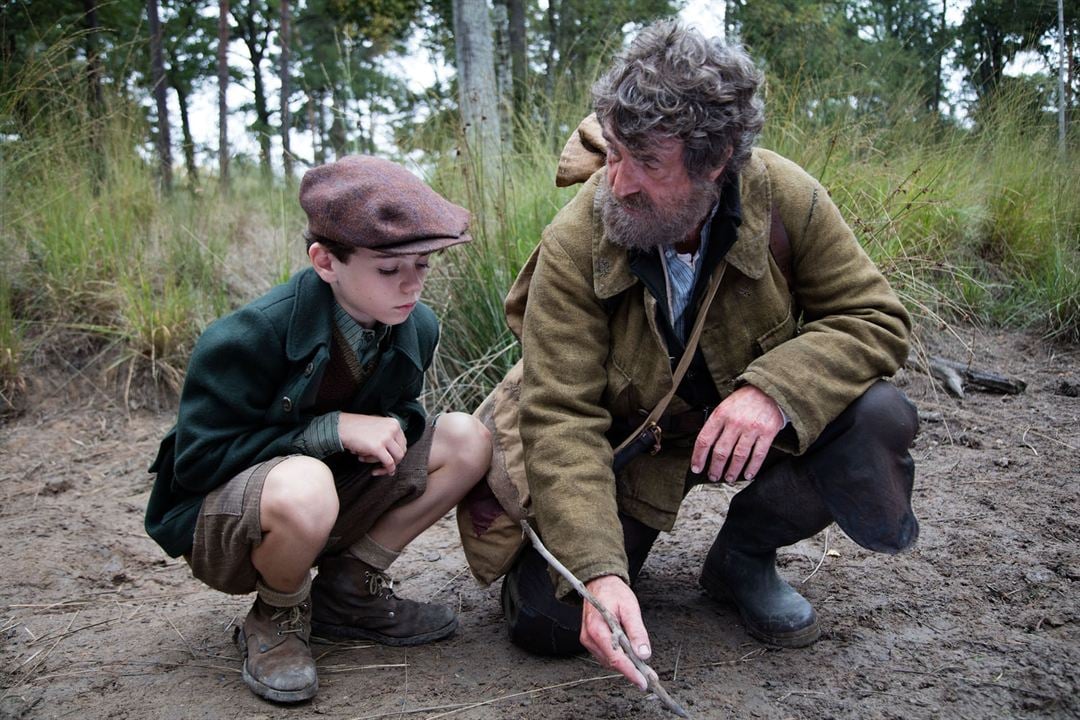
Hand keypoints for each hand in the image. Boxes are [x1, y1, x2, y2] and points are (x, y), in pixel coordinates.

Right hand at [338, 413, 406, 475]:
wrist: (340, 427)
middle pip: (401, 451)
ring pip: (396, 459)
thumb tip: (393, 454)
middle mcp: (393, 429)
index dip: (396, 454)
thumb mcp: (377, 426)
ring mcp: (386, 437)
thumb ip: (387, 436)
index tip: (390, 460)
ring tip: (368, 462)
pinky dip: (383, 470)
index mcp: (394, 423)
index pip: (403, 443)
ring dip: (384, 465)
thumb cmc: (355, 428)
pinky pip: (388, 463)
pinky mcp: (378, 447)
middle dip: (392, 462)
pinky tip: (374, 472)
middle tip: (381, 466)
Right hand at [580, 575, 650, 689]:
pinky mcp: (590, 641)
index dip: (631, 672)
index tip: (644, 682)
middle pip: (612, 662)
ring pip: (609, 661)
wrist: (600, 583)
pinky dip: (619, 658)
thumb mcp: (630, 608)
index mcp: (597, 628)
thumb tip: (644, 654)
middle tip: (649, 675)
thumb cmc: (614, 592)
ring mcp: (588, 640)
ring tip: (642, 665)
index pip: (615, 657)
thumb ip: (637, 632)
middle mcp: (589, 637)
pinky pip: (606, 655)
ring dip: (626, 665)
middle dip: (631, 670)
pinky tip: (629, 654)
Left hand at [690, 385, 783, 483]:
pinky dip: (752, 467)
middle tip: (713, 476)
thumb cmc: (745, 399)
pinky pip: (758, 455)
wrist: (769, 389)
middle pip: (721, 451)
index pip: (704, 439)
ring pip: (739, 456)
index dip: (699, 456)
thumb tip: (706, 447)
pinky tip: (748, 474)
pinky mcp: (768, 432)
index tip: (697, 467)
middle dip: (715, 468)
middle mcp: (735, 422)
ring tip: (729, 478)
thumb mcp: (725, 405)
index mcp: (721, 414)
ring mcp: (752, 428)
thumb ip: (716, 423)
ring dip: (732, 470)